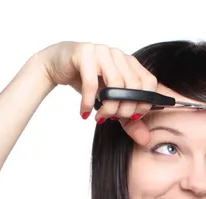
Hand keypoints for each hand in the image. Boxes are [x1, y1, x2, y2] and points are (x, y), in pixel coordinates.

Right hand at [35, 41, 156, 144]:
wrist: (55, 64)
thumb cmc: (85, 80)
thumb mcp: (110, 101)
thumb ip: (128, 119)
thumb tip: (146, 140)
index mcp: (129, 62)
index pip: (149, 82)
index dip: (144, 103)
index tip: (132, 117)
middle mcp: (118, 54)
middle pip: (134, 86)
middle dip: (125, 109)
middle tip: (113, 118)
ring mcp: (102, 51)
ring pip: (116, 84)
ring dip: (108, 107)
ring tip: (100, 117)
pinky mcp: (84, 53)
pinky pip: (91, 83)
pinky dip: (88, 102)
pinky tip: (84, 112)